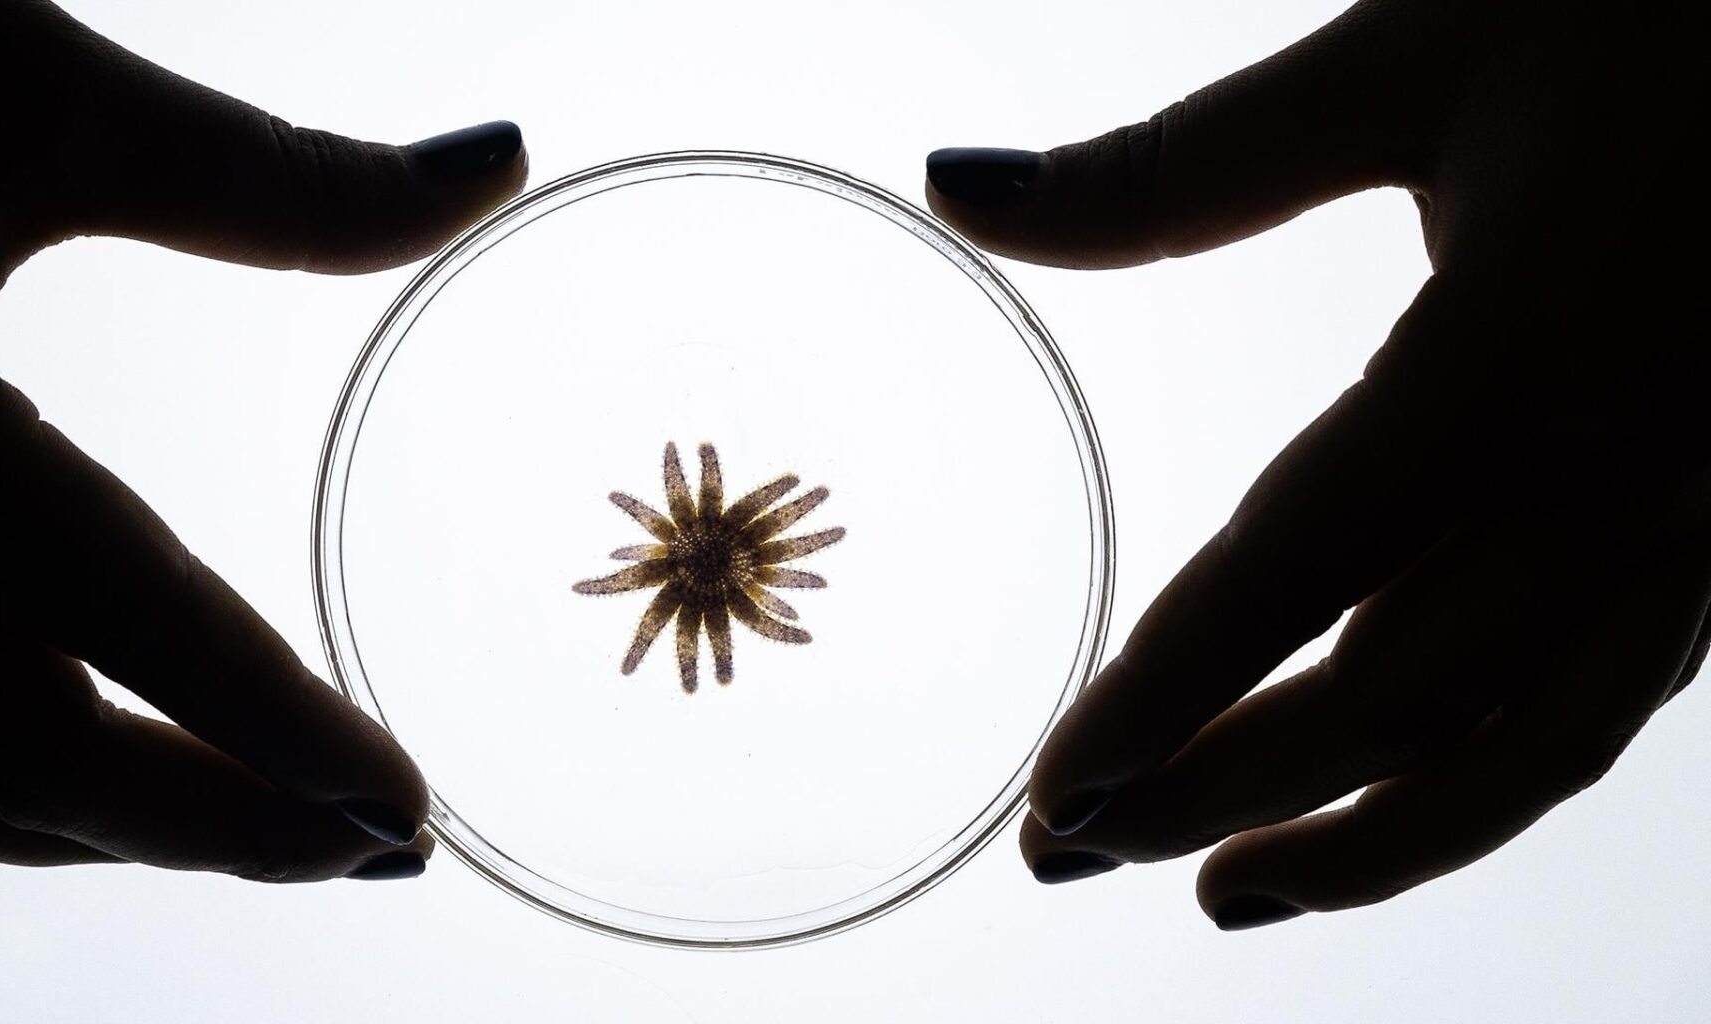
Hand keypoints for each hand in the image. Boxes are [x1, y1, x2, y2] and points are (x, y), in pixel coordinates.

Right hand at [0, 1, 525, 880]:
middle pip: (31, 758)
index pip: (123, 619)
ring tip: (281, 833)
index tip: (408, 803)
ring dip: (121, 835)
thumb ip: (283, 173)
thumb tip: (500, 164)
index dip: (277, 733)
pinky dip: (8, 799)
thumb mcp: (45, 92)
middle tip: (383, 848)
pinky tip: (111, 784)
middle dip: (224, 826)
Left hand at [925, 0, 1707, 927]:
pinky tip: (1401, 801)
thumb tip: (958, 184)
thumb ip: (1171, 162)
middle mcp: (1615, 472)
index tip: (1054, 795)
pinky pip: (1607, 701)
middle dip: (1218, 792)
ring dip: (1370, 846)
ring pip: (1522, 744)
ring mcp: (1696, 520)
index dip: (1160, 701)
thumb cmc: (1646, 13)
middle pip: (1389, 697)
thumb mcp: (1404, 57)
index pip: (1290, 580)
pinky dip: (1490, 783)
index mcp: (1512, 359)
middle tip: (1073, 853)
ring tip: (1228, 897)